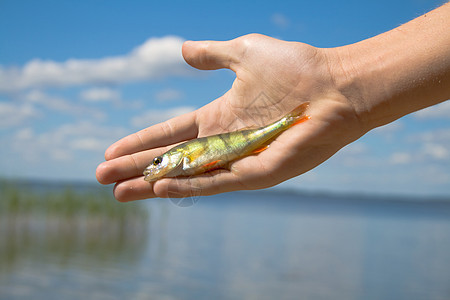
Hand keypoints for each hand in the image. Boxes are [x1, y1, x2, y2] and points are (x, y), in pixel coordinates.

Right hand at [96, 34, 363, 200]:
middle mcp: (225, 142)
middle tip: (102, 179)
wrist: (337, 83)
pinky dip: (189, 186)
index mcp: (220, 118)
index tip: (111, 151)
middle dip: (137, 169)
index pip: (171, 133)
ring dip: (154, 185)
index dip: (141, 142)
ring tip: (120, 193)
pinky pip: (219, 182)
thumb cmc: (297, 68)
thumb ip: (213, 55)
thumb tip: (183, 50)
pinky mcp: (260, 172)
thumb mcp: (244, 52)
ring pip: (189, 176)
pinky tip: (161, 188)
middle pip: (172, 159)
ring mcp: (241, 159)